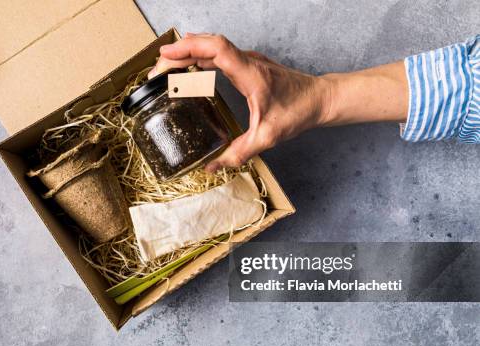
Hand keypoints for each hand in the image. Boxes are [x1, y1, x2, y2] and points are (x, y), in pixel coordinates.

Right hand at [150, 33, 330, 171]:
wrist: (321, 99)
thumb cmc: (299, 112)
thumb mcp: (268, 136)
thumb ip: (240, 153)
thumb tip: (213, 167)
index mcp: (250, 74)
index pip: (216, 49)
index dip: (190, 48)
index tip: (167, 55)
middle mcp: (248, 62)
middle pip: (210, 44)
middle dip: (181, 50)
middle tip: (159, 65)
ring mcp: (249, 61)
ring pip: (214, 47)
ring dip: (190, 52)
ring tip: (169, 65)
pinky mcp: (250, 66)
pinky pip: (221, 55)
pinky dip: (202, 58)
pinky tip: (192, 68)